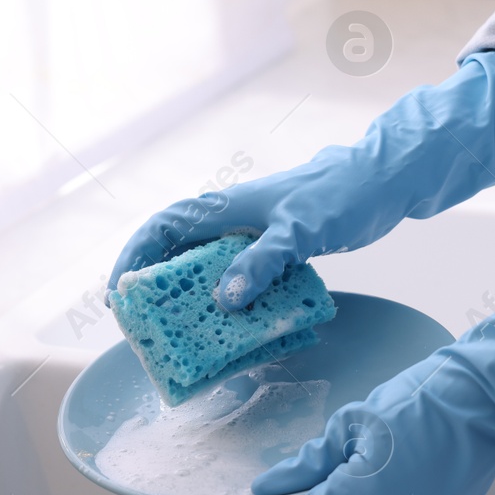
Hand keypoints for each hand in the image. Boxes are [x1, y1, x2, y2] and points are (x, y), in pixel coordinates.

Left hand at [107, 52, 494, 309]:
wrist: (379, 178)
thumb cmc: (327, 206)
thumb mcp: (282, 243)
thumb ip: (251, 268)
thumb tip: (221, 304)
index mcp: (229, 209)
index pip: (166, 225)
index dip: (134, 252)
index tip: (114, 288)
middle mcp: (240, 208)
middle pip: (174, 230)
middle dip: (145, 269)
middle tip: (128, 307)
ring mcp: (269, 216)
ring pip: (211, 242)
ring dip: (184, 279)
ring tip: (165, 317)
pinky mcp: (303, 225)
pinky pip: (269, 252)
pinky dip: (249, 273)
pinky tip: (233, 300)